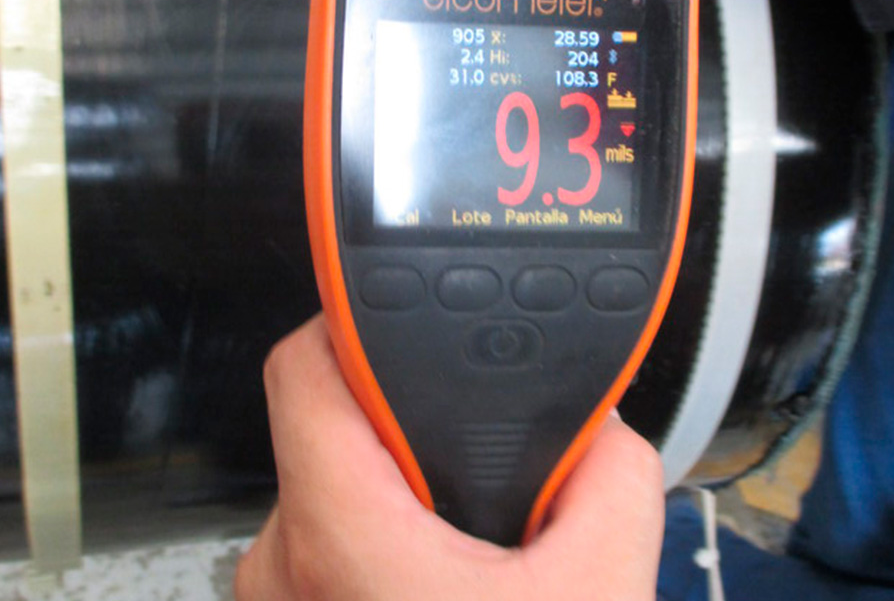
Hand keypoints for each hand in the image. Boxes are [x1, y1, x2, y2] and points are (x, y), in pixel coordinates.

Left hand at [235, 314, 664, 600]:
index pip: (304, 366)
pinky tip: (441, 588)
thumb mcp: (601, 591)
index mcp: (341, 536)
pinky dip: (380, 550)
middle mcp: (281, 567)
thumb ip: (611, 482)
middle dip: (407, 436)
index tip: (401, 320)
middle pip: (330, 433)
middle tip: (473, 469)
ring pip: (330, 497)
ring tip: (467, 551)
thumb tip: (600, 435)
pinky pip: (326, 553)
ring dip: (397, 502)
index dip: (355, 326)